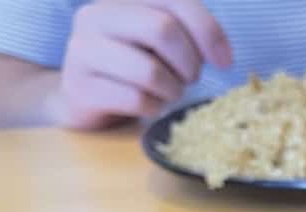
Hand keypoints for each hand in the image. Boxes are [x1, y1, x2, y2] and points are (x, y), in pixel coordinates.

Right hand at [55, 0, 231, 128]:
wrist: (84, 99)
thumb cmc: (134, 68)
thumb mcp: (161, 42)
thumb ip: (188, 33)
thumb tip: (221, 54)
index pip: (175, 0)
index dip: (208, 32)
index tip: (225, 62)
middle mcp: (96, 15)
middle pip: (162, 30)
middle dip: (188, 62)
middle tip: (190, 79)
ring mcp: (82, 50)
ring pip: (149, 71)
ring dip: (172, 90)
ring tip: (168, 92)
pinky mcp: (80, 86)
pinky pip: (136, 99)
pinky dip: (153, 107)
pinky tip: (148, 104)